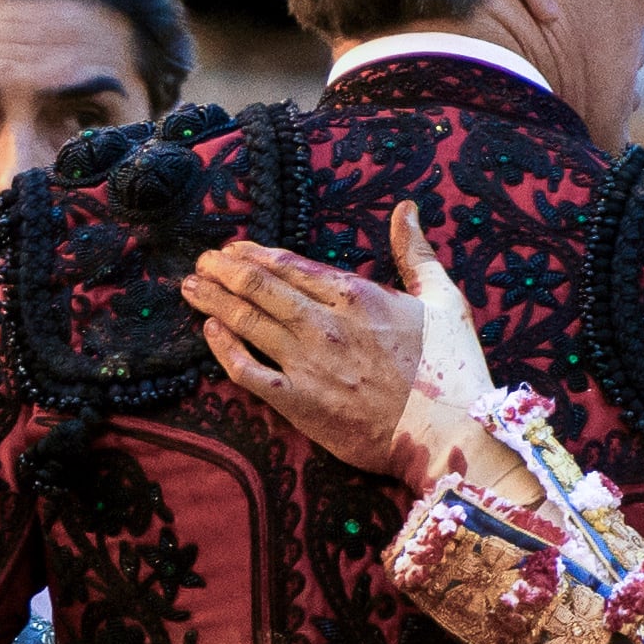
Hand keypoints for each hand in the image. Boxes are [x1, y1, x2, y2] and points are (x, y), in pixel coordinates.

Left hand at [184, 201, 492, 486]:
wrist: (448, 434)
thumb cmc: (452, 369)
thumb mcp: (444, 299)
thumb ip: (417, 253)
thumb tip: (407, 210)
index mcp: (355, 295)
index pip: (289, 265)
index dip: (256, 254)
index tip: (233, 249)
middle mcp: (322, 323)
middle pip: (259, 287)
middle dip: (224, 270)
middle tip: (201, 262)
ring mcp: (306, 363)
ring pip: (246, 321)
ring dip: (214, 300)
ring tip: (190, 287)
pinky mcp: (297, 402)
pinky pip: (246, 370)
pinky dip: (223, 348)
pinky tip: (209, 331)